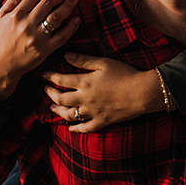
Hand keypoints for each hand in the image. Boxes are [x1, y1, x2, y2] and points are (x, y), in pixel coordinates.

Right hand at [0, 0, 79, 104]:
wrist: (5, 63)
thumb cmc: (6, 38)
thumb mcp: (2, 16)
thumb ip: (12, 0)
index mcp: (17, 15)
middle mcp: (27, 25)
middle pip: (48, 3)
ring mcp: (37, 37)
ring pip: (56, 17)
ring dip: (68, 5)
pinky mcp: (45, 49)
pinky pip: (62, 36)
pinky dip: (71, 27)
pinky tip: (76, 19)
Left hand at [43, 53, 162, 132]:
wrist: (142, 92)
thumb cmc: (125, 74)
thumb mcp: (104, 63)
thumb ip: (83, 60)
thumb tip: (65, 55)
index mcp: (85, 82)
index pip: (61, 80)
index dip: (50, 77)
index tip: (43, 75)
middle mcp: (85, 99)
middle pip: (61, 99)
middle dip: (50, 94)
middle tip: (45, 90)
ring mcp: (93, 112)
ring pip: (69, 115)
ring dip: (58, 111)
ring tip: (52, 107)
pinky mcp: (102, 121)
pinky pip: (85, 128)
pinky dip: (76, 128)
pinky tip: (70, 128)